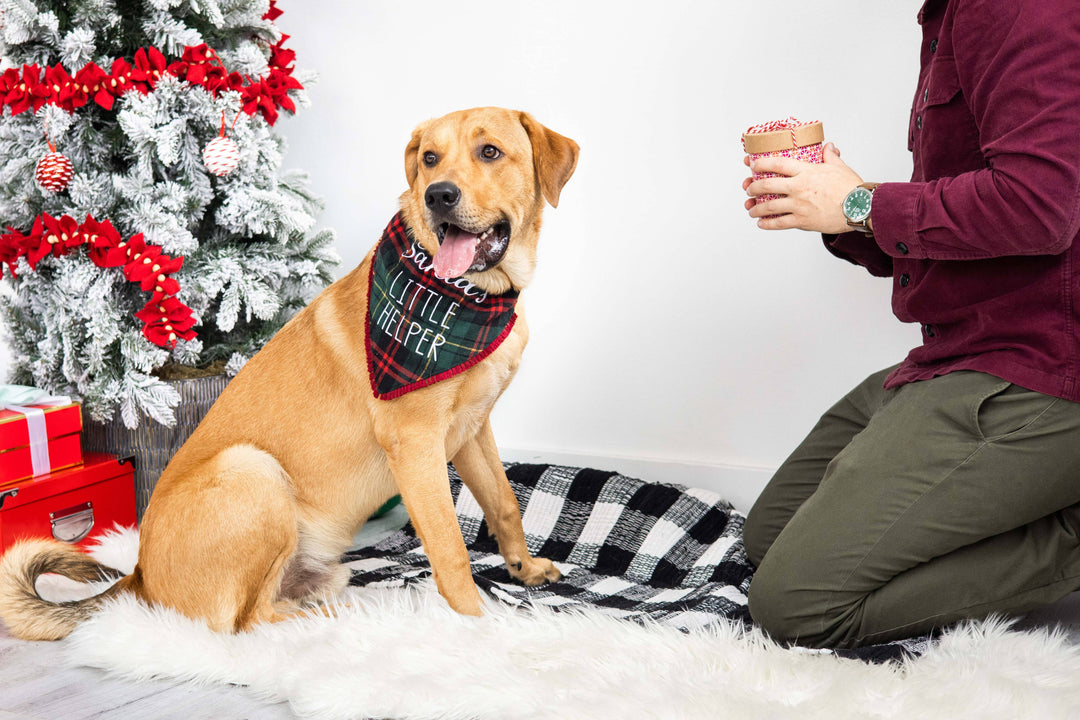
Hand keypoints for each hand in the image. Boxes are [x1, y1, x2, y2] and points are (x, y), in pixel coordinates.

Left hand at [742, 143, 863, 233]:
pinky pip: (779, 223)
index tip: (751, 164)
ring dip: (756, 208)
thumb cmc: (851, 187)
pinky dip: (767, 224)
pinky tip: (761, 223)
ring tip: (751, 209)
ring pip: (769, 206)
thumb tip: (829, 146)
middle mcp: (799, 187)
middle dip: (753, 187)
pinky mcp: (802, 220)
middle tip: (749, 189)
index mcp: (806, 171)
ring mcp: (799, 204)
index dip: (761, 163)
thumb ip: (830, 156)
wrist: (860, 207)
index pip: (777, 163)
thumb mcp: (839, 166)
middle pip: (767, 184)